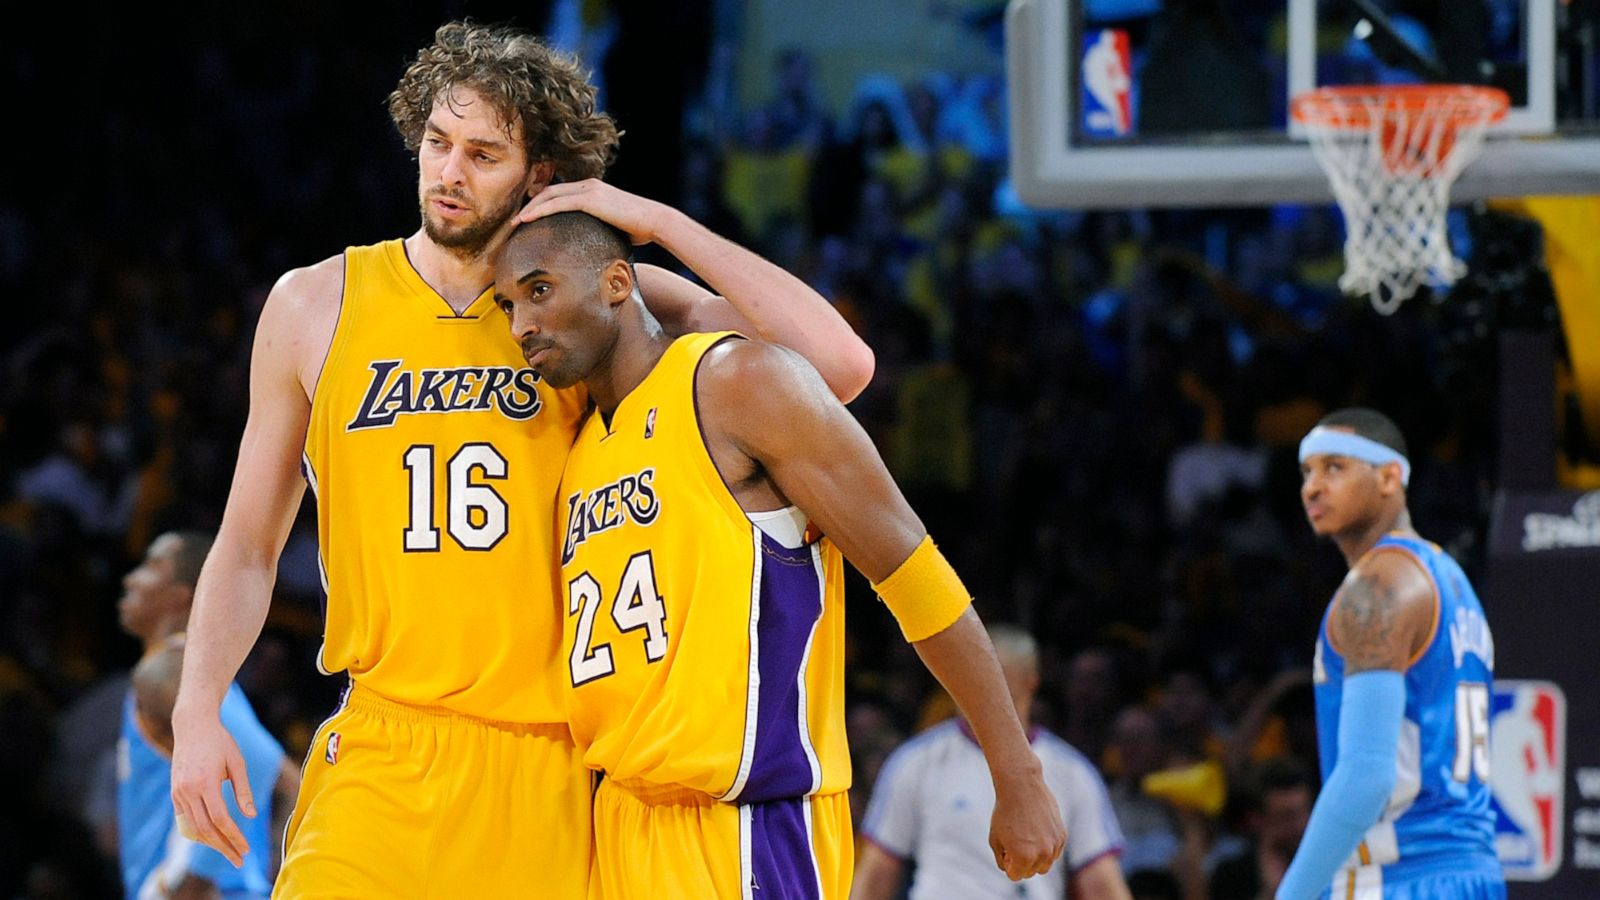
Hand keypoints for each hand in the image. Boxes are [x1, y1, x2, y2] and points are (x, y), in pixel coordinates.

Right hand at [170, 710, 254, 866]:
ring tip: (228, 852)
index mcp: (205, 782)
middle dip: (223, 847)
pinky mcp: (175, 793)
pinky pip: (185, 820)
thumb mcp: (237, 763)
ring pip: (193, 828)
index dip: (233, 836)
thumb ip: (243, 791)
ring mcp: (178, 793)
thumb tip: (251, 816)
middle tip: (239, 859)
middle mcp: (188, 790)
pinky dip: (198, 833)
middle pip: (205, 828)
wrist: (193, 726)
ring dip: (211, 843)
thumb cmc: (220, 742)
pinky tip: (212, 839)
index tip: (245, 848)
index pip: (220, 819)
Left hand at [514, 179, 668, 245]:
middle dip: (531, 203)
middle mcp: (589, 185)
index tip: (529, 216)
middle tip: (517, 219)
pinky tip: (527, 219)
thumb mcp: (615, 226)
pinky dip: (540, 210)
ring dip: (530, 208)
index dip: (542, 203)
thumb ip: (600, 228)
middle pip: (550, 190)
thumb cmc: (640, 229)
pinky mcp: (590, 199)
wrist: (655, 221)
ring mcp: (589, 190)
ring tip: (516, 222)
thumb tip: (592, 246)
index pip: (561, 192)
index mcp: (594, 189)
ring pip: (550, 195)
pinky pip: (557, 203)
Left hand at [988, 767, 1066, 880]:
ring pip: (1045, 864)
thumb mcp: (995, 839)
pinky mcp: (1062, 835)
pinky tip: (1036, 829)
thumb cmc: (1004, 812)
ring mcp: (1054, 845)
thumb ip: (1002, 860)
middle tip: (1014, 840)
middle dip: (1021, 862)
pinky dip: (1046, 846)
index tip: (1005, 847)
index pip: (1015, 876)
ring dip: (1035, 856)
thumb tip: (1011, 869)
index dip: (1008, 863)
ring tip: (1026, 836)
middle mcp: (1042, 854)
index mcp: (1023, 857)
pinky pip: (1054, 852)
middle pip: (1031, 872)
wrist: (1021, 786)